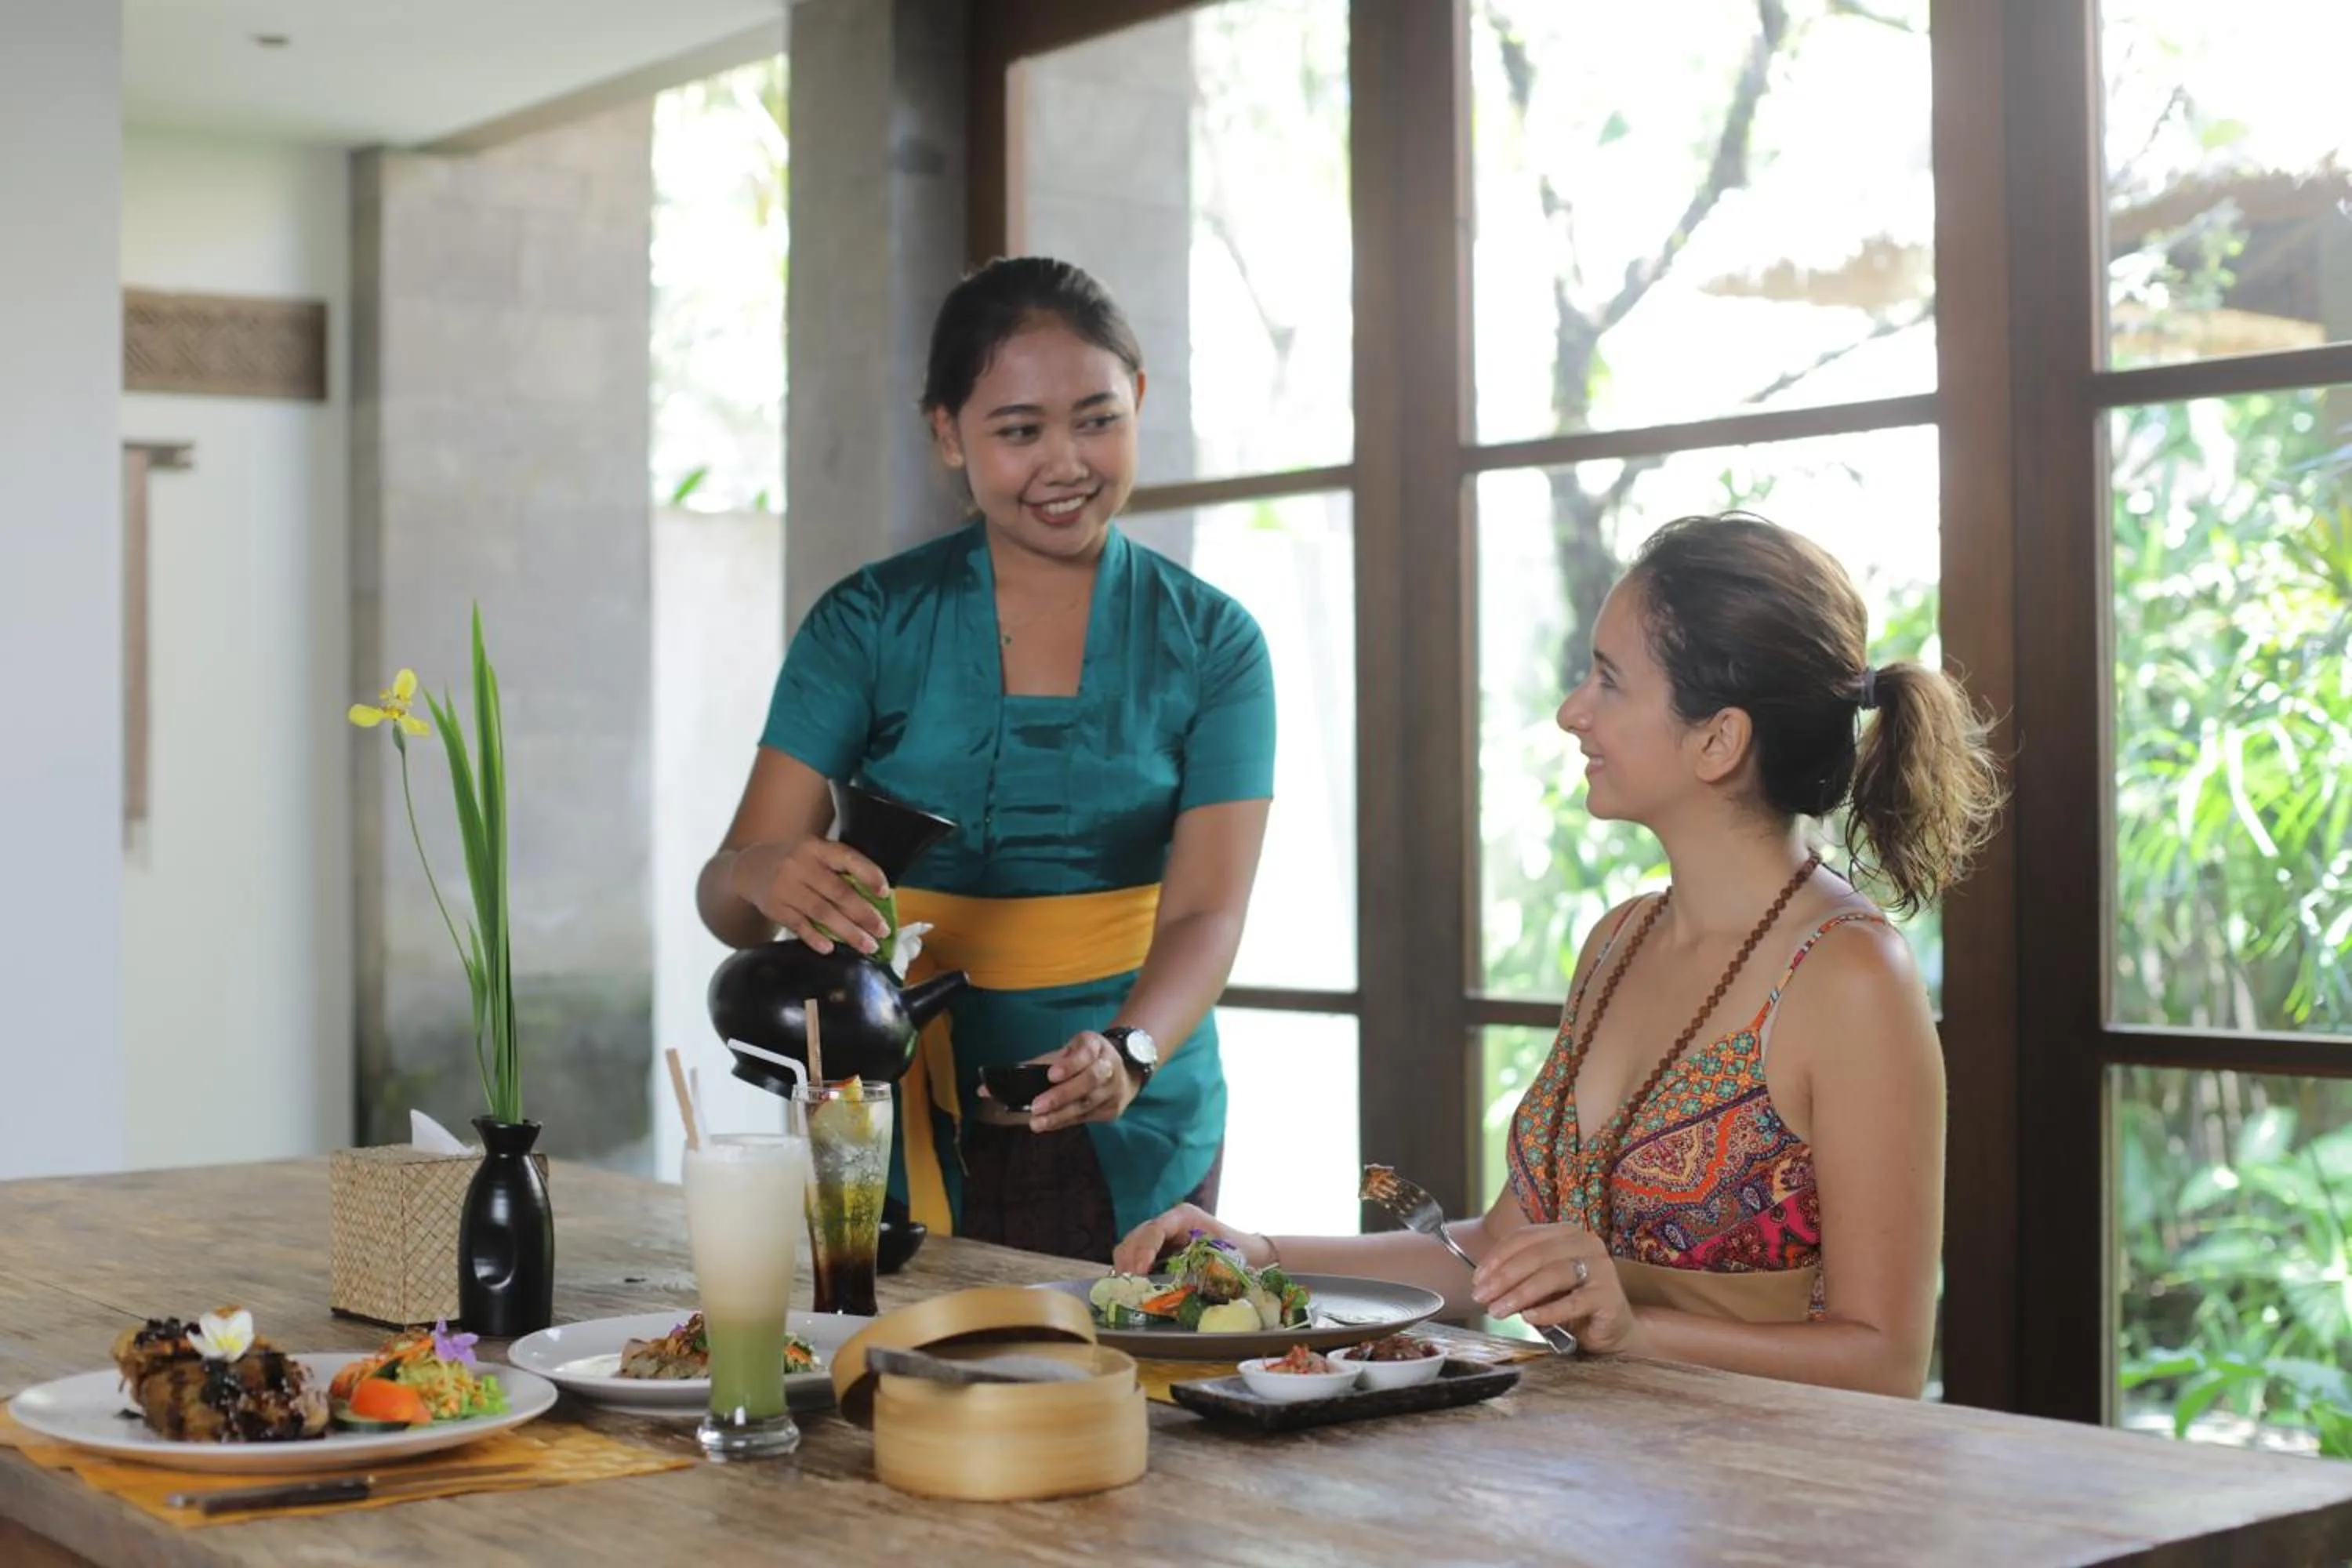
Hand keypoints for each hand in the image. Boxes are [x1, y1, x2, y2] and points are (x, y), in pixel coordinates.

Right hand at [727, 838, 890, 955]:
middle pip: (838, 892)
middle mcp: (800, 865)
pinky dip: (816, 938)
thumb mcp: (814, 853)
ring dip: (848, 932)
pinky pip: (799, 925)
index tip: (885, 893)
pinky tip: (831, 948)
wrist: (750, 867)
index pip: (847, 858)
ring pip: (822, 912)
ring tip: (868, 946)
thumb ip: (839, 870)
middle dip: (864, 914)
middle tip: (883, 931)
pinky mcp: (774, 907)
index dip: (868, 874)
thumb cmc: (795, 862)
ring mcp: (785, 886)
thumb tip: (876, 900)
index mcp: (817, 848)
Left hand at [1018, 1031, 1137, 1131]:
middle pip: (1089, 1081)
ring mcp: (1114, 1090)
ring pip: (1087, 1104)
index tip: (1051, 1075)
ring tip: (1037, 1123)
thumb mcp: (1071, 1049)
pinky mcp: (1113, 1109)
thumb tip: (1012, 1077)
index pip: (1086, 1053)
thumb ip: (1048, 1060)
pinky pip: (1087, 1117)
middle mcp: (1110, 1066)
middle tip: (1036, 1107)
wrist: (1126, 1071)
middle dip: (1061, 1095)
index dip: (1070, 1064)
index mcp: (1096, 1045)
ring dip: (1060, 1115)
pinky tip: (1049, 1124)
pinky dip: (1065, 1121)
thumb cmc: (1087, 1058)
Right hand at [1111, 1204, 1270, 1276]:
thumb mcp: (1222, 1257)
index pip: (1154, 1230)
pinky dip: (1131, 1270)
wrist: (1254, 1253)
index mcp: (1183, 1216)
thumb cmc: (1242, 1253)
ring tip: (1128, 1288)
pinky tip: (1133, 1286)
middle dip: (1129, 1260)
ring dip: (1126, 1266)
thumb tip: (1173, 1289)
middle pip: (1136, 1236)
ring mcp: (1163, 1235)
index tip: (1139, 1272)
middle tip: (1128, 1285)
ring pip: (1132, 1245)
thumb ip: (1198, 1267)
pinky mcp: (1161, 1250)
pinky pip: (1137, 1256)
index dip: (1143, 1250)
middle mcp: (1169, 1222)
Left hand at [1471, 1222, 1642, 1355]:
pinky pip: (1573, 1302)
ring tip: (1498, 1311)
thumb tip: (1483, 1284)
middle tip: (1482, 1297)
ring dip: (1520, 1294)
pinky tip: (1529, 1319)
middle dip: (1503, 1277)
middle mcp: (1586, 1243)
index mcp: (1566, 1233)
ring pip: (1552, 1275)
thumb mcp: (1540, 1286)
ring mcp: (1601, 1268)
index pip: (1524, 1238)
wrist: (1611, 1330)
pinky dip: (1548, 1311)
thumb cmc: (1572, 1303)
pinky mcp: (1610, 1296)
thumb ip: (1518, 1278)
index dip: (1496, 1257)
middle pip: (1536, 1255)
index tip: (1477, 1280)